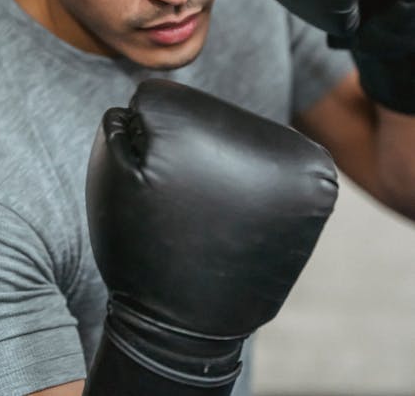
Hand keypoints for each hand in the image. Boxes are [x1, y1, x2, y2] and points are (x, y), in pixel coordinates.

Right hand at [84, 79, 337, 393]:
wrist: (185, 325)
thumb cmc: (138, 248)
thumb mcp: (109, 174)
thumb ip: (123, 121)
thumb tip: (147, 104)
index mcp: (195, 124)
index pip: (160, 101)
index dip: (144, 139)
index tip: (153, 182)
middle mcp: (251, 132)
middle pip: (209, 113)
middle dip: (191, 145)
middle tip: (184, 198)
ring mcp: (295, 159)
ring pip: (240, 135)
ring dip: (225, 161)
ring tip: (213, 209)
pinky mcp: (318, 184)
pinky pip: (274, 161)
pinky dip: (257, 180)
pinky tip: (241, 214)